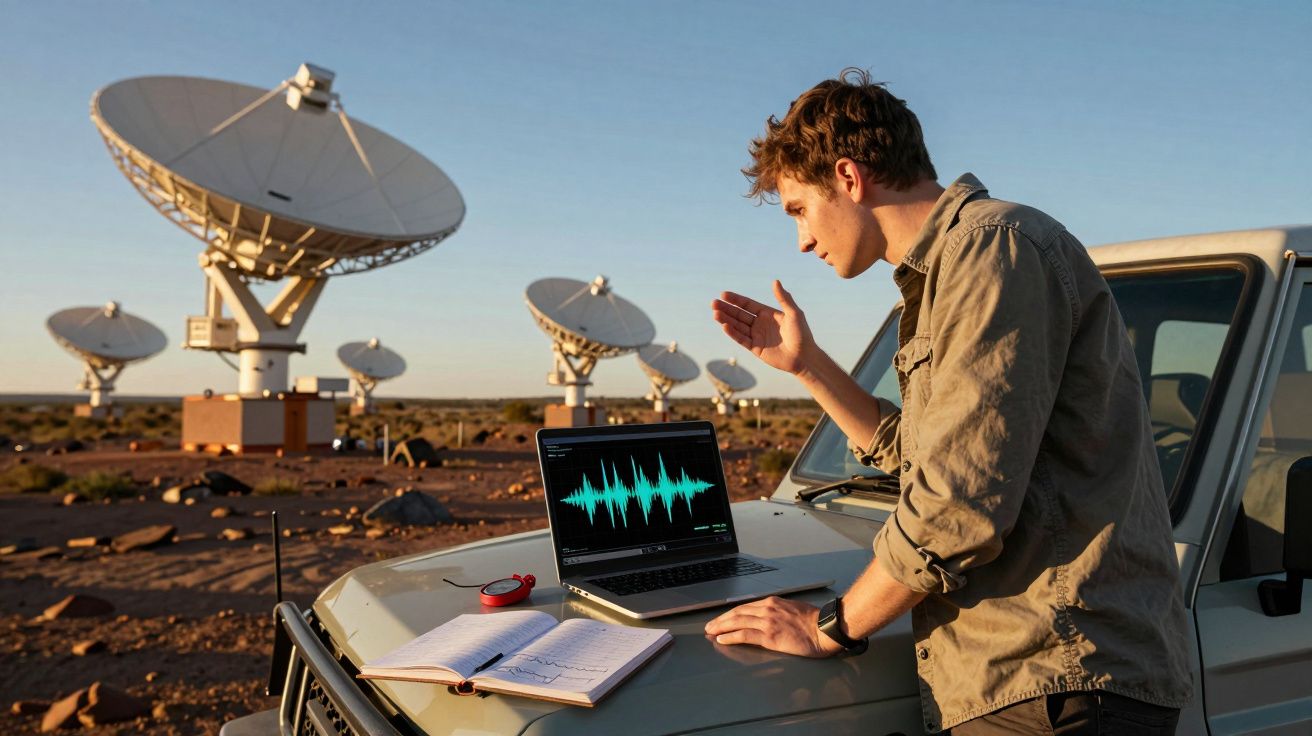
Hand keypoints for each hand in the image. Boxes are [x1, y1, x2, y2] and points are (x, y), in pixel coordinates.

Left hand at [703, 596, 842, 657]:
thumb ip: (777, 612)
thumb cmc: (813, 622)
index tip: (722, 619)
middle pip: (737, 613)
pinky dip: (731, 636)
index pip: (745, 607)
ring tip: (710, 632)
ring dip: (721, 627)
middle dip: (721, 620)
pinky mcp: (770, 636)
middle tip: (709, 626)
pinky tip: (722, 639)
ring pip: (737, 622)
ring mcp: (768, 622)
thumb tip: (767, 619)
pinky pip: (745, 635)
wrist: (825, 629)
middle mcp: (767, 609)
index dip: (730, 614)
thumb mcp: (792, 610)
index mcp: (773, 603)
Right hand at [710, 281, 816, 375]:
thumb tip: (775, 281)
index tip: (723, 294)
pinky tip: (725, 326)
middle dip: (726, 309)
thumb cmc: (802, 334)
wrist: (804, 357)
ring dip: (726, 320)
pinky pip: (741, 339)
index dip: (736, 300)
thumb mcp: (794, 313)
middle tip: (714, 303)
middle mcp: (759, 324)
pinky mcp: (755, 348)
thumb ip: (783, 298)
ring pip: (737, 326)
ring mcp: (756, 336)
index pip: (747, 305)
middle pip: (739, 314)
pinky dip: (733, 333)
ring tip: (715, 313)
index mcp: (767, 314)